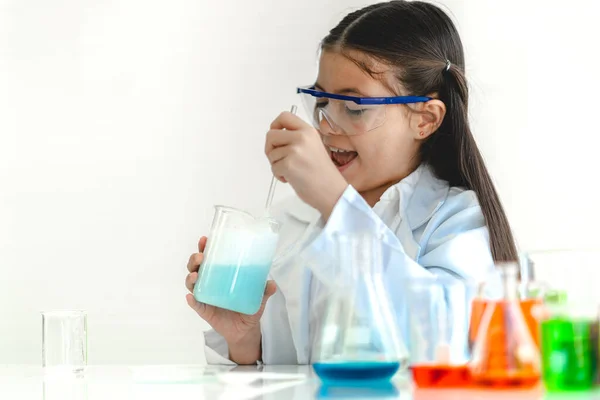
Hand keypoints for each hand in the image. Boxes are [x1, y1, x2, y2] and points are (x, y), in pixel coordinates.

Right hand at [185, 236, 276, 363]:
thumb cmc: (249, 307)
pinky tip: (191, 296)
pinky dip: (192, 300)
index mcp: (220, 274)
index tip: (205, 239)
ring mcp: (205, 296)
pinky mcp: (204, 310)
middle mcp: (209, 282)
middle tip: (201, 256)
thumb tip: (272, 284)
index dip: (205, 247)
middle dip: (195, 259)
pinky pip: (195, 304)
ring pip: (192, 283)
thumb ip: (264, 290)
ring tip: (196, 275)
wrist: (245, 329)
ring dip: (191, 277)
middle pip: (196, 267)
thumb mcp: (259, 297)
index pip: (209, 258)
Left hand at [265, 111, 347, 219]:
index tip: (276, 136)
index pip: (284, 116)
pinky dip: (279, 175)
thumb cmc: (322, 173)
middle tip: (279, 159)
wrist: (331, 191)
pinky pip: (273, 167)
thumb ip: (297, 138)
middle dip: (270, 148)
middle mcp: (302, 137)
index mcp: (308, 131)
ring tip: (291, 171)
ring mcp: (295, 151)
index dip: (275, 125)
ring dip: (276, 165)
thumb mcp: (313, 146)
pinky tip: (291, 179)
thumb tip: (275, 137)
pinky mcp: (288, 165)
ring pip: (271, 153)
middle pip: (271, 135)